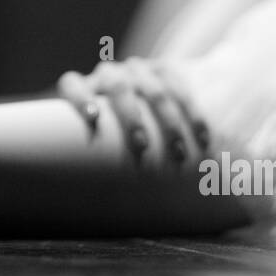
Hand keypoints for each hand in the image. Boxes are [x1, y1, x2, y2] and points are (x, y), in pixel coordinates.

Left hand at [58, 57, 209, 164]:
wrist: (153, 95)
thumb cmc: (118, 136)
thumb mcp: (104, 142)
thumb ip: (98, 160)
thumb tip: (92, 205)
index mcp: (86, 90)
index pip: (72, 84)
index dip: (79, 99)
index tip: (93, 119)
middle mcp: (110, 76)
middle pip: (117, 86)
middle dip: (130, 117)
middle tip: (141, 147)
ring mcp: (138, 70)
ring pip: (153, 90)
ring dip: (167, 122)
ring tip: (178, 155)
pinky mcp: (166, 71)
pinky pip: (181, 89)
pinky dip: (193, 116)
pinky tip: (203, 140)